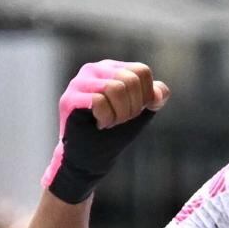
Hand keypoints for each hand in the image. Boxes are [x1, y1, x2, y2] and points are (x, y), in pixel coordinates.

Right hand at [43, 60, 168, 204]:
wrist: (89, 159)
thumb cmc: (113, 133)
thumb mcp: (139, 112)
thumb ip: (152, 97)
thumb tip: (158, 94)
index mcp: (112, 68)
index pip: (141, 71)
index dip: (146, 97)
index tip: (133, 113)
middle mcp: (94, 69)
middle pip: (130, 80)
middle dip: (132, 107)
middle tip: (120, 121)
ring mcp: (79, 82)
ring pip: (115, 88)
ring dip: (119, 114)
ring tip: (110, 123)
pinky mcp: (69, 99)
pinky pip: (98, 101)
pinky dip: (106, 118)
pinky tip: (99, 125)